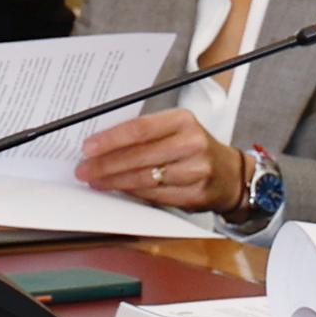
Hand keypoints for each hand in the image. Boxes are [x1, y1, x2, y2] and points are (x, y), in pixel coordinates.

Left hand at [79, 110, 249, 218]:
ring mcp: (196, 171)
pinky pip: (155, 196)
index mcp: (183, 121)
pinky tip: (119, 190)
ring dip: (115, 182)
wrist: (231, 174)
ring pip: (144, 179)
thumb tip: (103, 144)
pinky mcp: (195, 195)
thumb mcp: (175, 129)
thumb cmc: (194, 147)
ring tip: (96, 181)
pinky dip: (133, 193)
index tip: (88, 147)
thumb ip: (145, 133)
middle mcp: (192, 144)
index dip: (111, 140)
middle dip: (106, 165)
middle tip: (85, 170)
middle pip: (139, 156)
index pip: (140, 129)